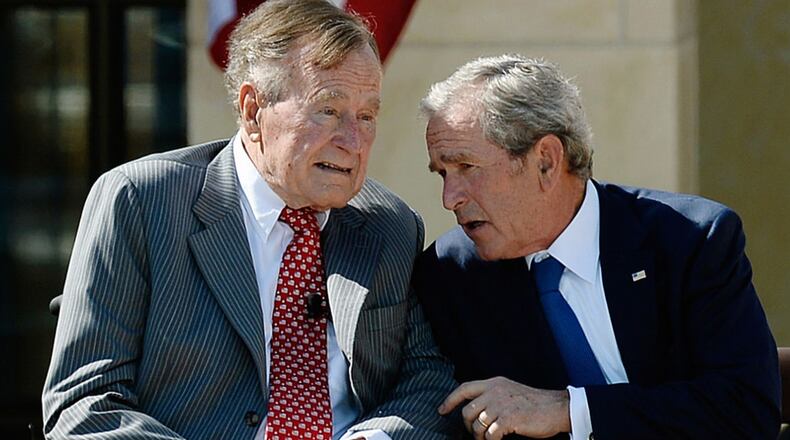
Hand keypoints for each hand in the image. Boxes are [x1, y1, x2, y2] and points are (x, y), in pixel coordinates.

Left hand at [438, 376, 569, 438]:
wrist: (556, 408)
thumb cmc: (534, 403)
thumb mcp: (510, 391)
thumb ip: (493, 395)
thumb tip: (476, 410)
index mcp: (494, 383)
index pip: (464, 388)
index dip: (450, 400)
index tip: (441, 410)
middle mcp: (495, 391)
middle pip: (468, 411)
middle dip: (468, 426)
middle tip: (476, 434)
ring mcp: (501, 404)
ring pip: (477, 425)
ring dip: (480, 436)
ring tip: (488, 439)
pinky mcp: (509, 419)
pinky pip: (490, 434)